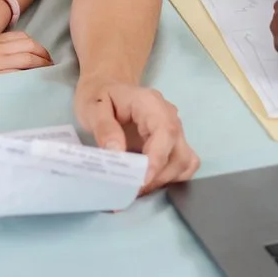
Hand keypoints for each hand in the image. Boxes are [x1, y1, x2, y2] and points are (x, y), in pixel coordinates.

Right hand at [0, 30, 54, 78]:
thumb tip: (3, 58)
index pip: (21, 37)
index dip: (35, 44)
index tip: (41, 53)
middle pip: (29, 44)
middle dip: (43, 53)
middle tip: (50, 62)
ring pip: (28, 58)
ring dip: (41, 64)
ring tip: (48, 71)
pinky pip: (17, 73)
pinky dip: (29, 75)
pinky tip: (34, 81)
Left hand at [74, 77, 200, 191]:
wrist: (106, 87)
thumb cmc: (100, 96)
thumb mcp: (93, 107)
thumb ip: (104, 128)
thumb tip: (117, 153)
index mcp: (151, 104)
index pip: (166, 133)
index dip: (157, 160)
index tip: (142, 181)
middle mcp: (170, 117)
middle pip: (179, 153)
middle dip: (158, 177)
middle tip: (131, 189)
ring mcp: (174, 131)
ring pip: (184, 163)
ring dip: (164, 180)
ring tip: (137, 188)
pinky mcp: (173, 144)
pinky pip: (182, 165)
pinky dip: (168, 178)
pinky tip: (146, 182)